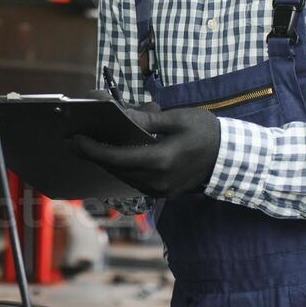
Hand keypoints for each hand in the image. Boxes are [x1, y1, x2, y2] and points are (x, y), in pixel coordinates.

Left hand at [68, 105, 220, 197]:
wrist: (232, 157)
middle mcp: (157, 181)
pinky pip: (135, 181)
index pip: (115, 158)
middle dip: (95, 154)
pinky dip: (124, 167)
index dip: (91, 149)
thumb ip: (145, 119)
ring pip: (123, 177)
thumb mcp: (176, 119)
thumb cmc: (206, 132)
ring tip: (95, 143)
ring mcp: (161, 190)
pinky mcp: (163, 192)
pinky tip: (118, 152)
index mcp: (160, 160)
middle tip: (77, 139)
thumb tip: (117, 113)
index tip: (74, 139)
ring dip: (109, 161)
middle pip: (116, 169)